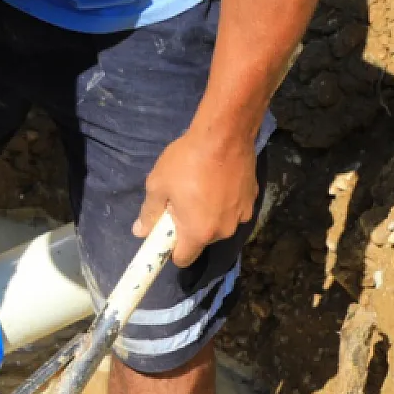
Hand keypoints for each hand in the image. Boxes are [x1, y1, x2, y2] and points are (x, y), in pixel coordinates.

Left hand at [135, 130, 258, 266]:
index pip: (183, 259)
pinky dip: (224, 202)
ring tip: (201, 187)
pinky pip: (232, 209)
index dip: (171, 249)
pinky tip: (219, 182)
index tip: (165, 232)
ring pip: (219, 224)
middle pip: (202, 240)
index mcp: (199, 232)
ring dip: (209, 214)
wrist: (225, 134)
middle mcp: (224, 231)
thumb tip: (140, 231)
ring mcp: (242, 216)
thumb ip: (149, 213)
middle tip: (180, 201)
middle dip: (190, 228)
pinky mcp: (253, 199)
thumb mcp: (158, 185)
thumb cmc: (186, 161)